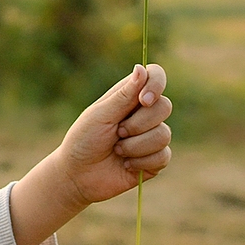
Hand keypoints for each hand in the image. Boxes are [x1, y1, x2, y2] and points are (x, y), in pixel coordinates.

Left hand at [54, 64, 171, 205]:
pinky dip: (141, 162)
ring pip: (164, 134)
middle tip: (117, 132)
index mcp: (129, 95)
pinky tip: (126, 164)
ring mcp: (152, 136)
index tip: (143, 100)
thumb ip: (124, 95)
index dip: (156, 85)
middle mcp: (144, 113)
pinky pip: (164, 156)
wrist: (79, 176)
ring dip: (135, 146)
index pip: (155, 76)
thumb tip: (141, 68)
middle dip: (138, 124)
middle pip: (165, 106)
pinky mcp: (156, 159)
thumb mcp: (100, 115)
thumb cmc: (84, 140)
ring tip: (117, 150)